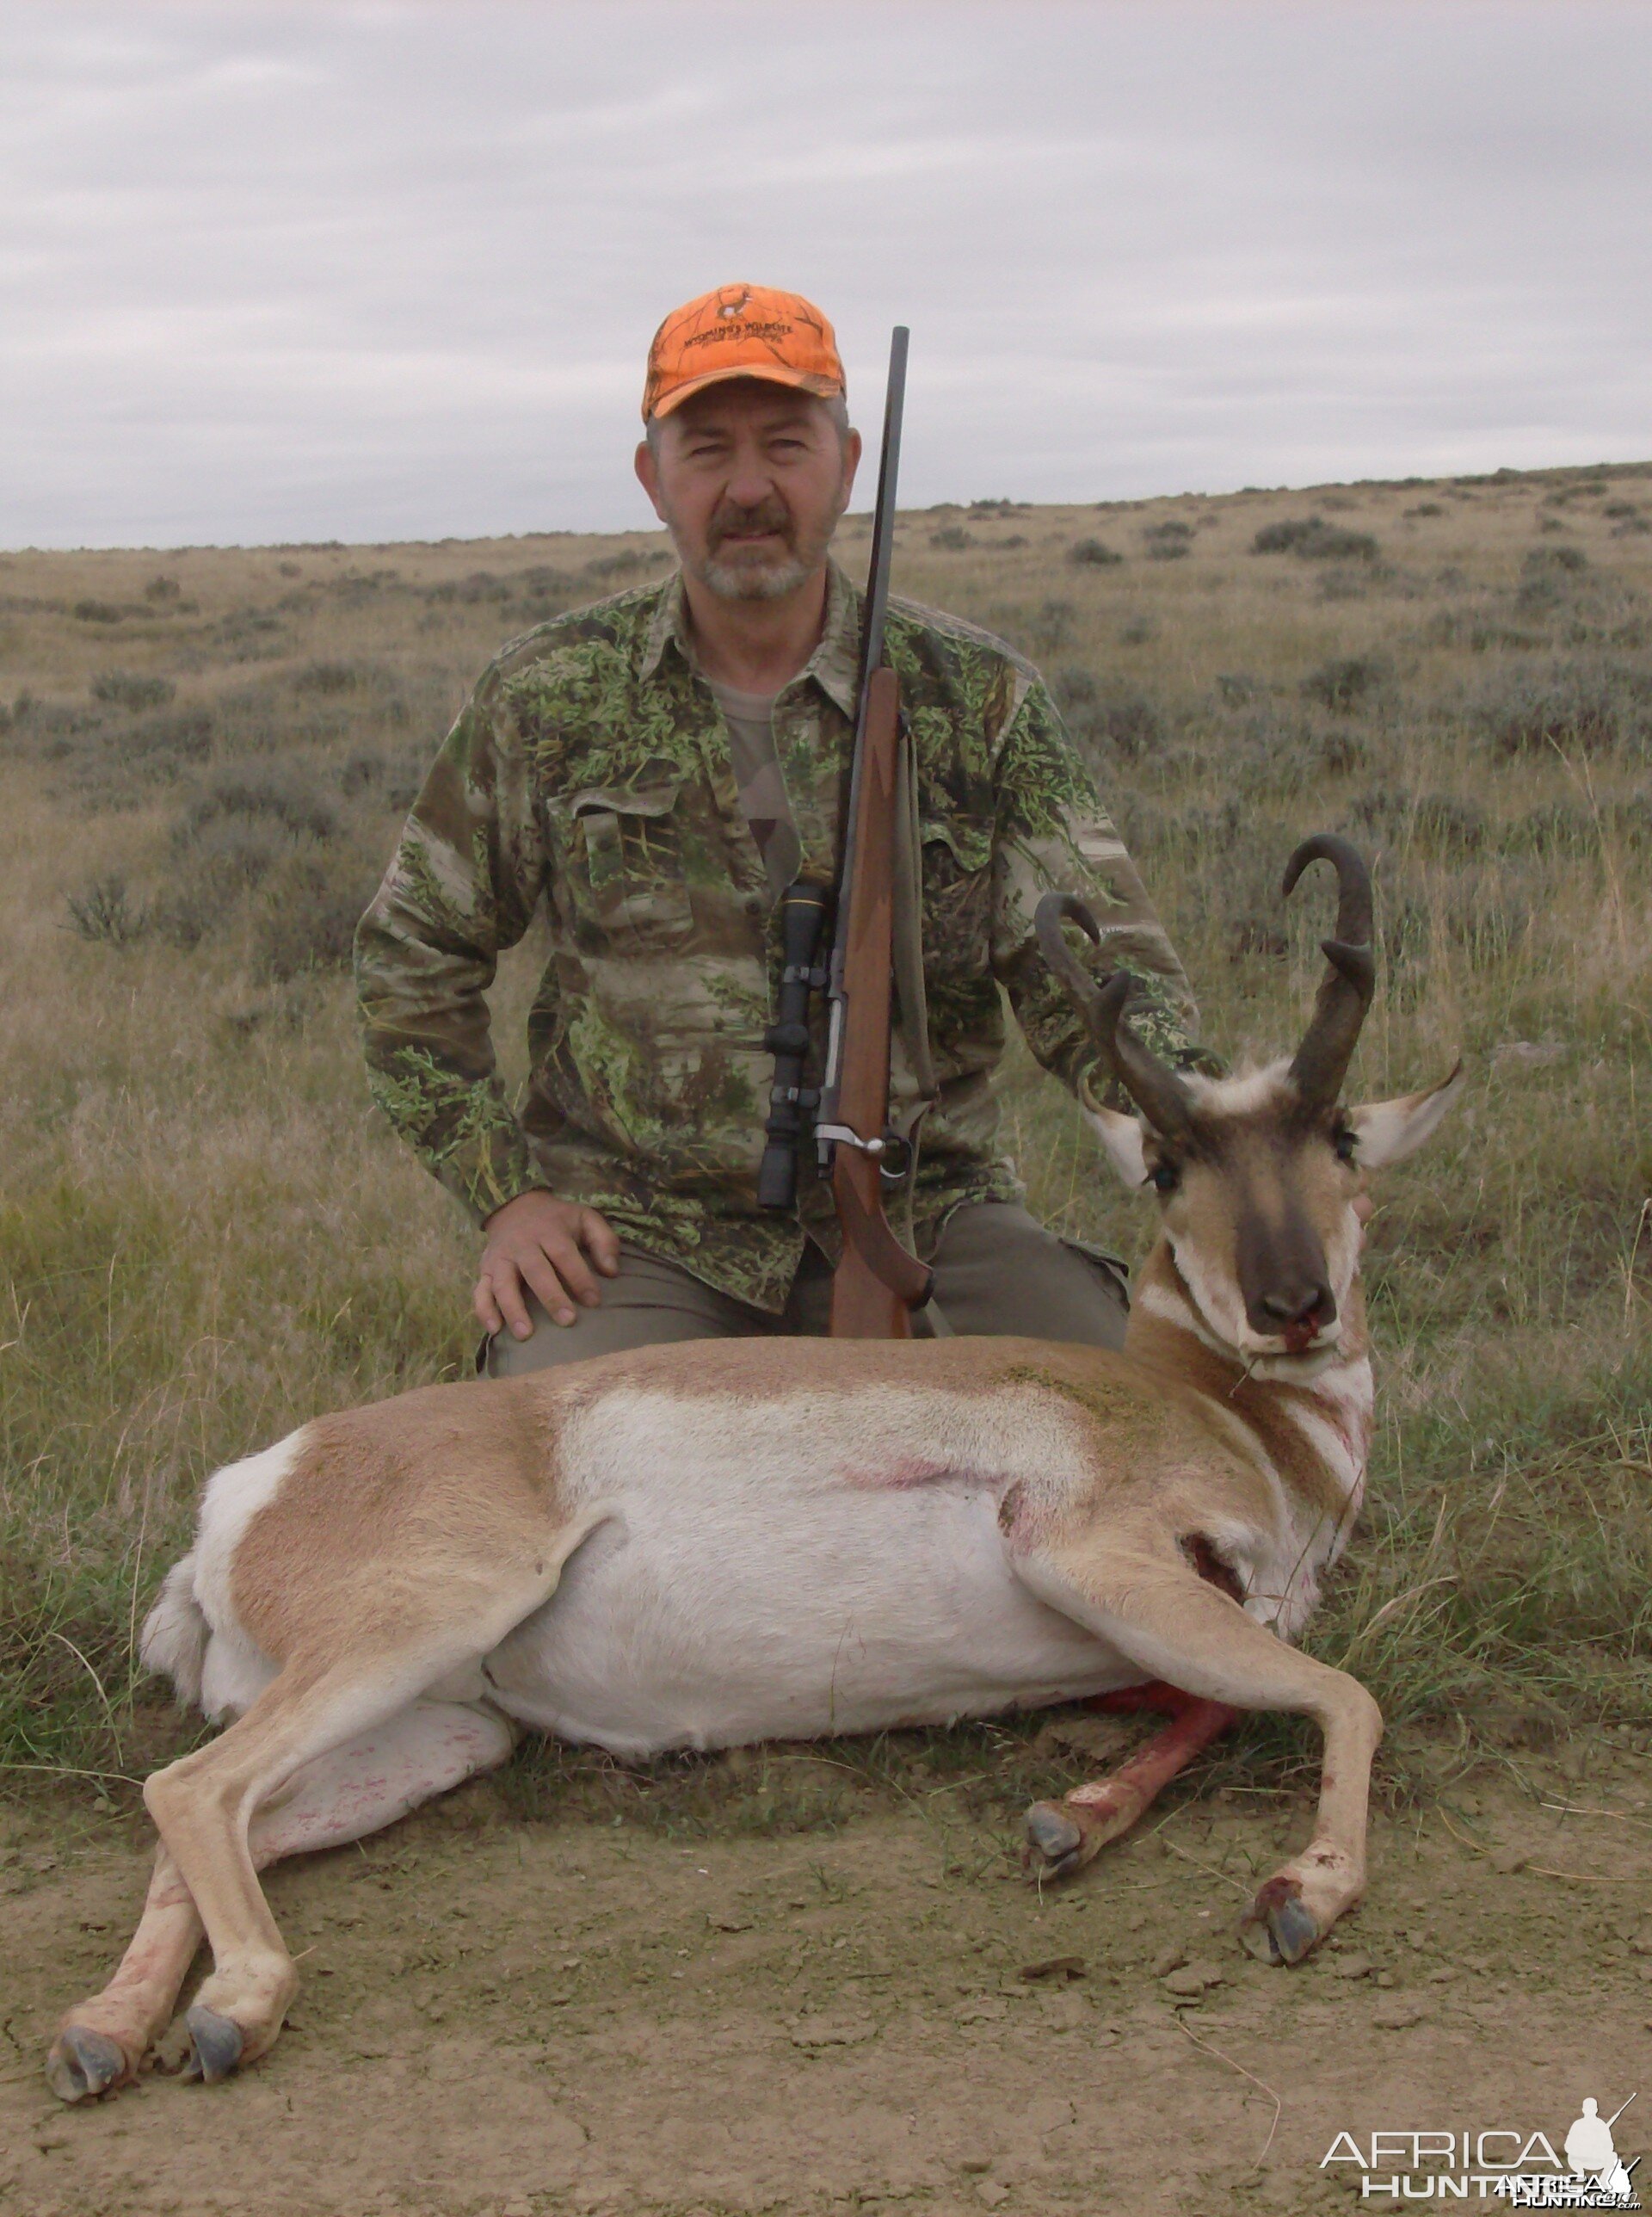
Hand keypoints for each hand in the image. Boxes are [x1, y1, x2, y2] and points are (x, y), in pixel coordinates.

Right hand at [474, 1191, 620, 1338]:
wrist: (514, 1207)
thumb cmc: (556, 1220)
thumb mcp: (584, 1218)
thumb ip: (604, 1241)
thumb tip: (612, 1272)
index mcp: (549, 1231)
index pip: (565, 1255)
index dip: (580, 1278)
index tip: (594, 1301)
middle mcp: (522, 1245)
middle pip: (535, 1271)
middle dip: (551, 1297)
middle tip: (568, 1321)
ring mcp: (500, 1259)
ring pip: (503, 1285)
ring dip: (513, 1309)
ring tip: (526, 1334)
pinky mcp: (485, 1270)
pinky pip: (480, 1291)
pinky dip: (485, 1311)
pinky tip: (495, 1330)